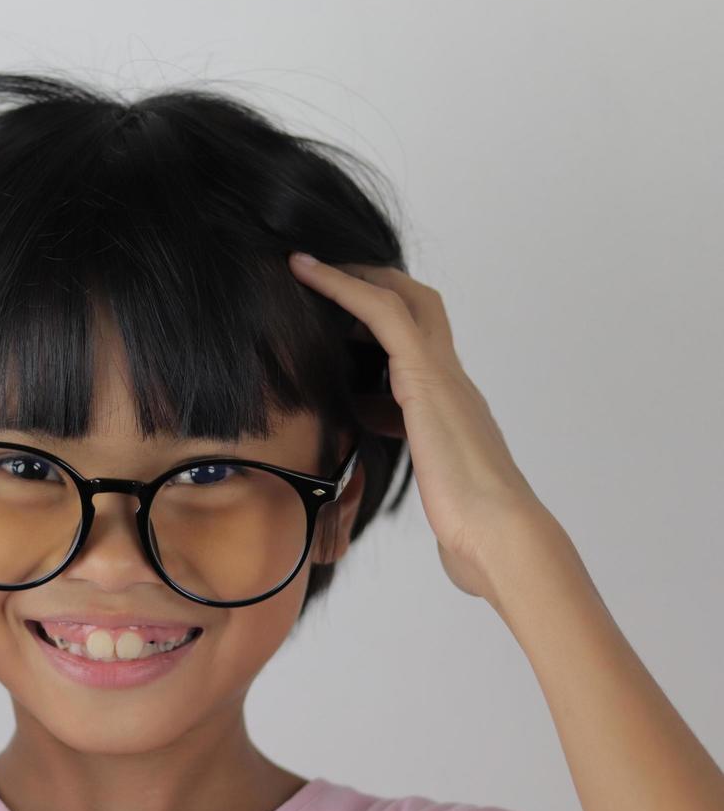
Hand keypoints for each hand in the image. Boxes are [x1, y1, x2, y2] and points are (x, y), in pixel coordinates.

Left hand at [288, 251, 549, 603]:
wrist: (502, 538)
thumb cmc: (474, 531)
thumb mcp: (437, 497)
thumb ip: (430, 485)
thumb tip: (437, 511)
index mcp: (453, 411)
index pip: (422, 352)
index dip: (384, 332)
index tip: (343, 329)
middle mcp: (452, 384)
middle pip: (421, 309)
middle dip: (375, 287)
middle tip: (326, 278)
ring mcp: (443, 377)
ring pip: (406, 300)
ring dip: (356, 280)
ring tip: (309, 271)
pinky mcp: (425, 378)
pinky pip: (383, 315)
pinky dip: (344, 289)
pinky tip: (309, 276)